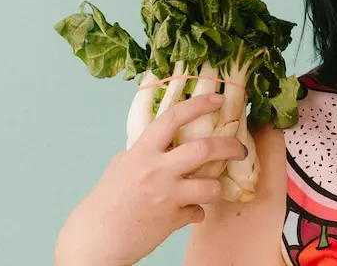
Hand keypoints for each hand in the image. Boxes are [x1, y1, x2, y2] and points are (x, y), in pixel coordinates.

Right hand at [55, 93, 246, 265]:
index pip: (173, 118)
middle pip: (204, 149)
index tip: (217, 98)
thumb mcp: (122, 165)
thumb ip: (144, 151)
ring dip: (217, 186)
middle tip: (239, 147)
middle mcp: (157, 171)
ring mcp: (167, 196)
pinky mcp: (173, 220)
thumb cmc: (106, 201)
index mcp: (142, 152)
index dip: (198, 104)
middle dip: (229, 146)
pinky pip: (198, 212)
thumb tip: (162, 139)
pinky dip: (197, 212)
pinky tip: (190, 212)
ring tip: (214, 187)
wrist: (97, 238)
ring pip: (211, 186)